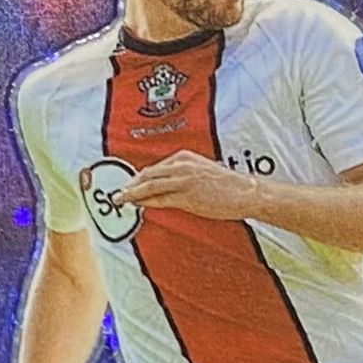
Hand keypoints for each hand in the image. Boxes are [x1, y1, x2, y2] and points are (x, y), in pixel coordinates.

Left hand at [116, 153, 258, 222]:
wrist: (244, 191)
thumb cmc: (227, 185)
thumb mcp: (202, 171)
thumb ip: (184, 175)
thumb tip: (167, 187)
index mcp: (184, 157)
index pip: (155, 168)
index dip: (140, 178)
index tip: (130, 185)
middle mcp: (181, 165)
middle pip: (148, 174)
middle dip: (131, 184)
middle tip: (118, 193)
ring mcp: (182, 179)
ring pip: (149, 186)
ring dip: (132, 193)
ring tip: (121, 200)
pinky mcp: (186, 195)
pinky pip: (159, 199)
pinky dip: (145, 202)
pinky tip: (137, 206)